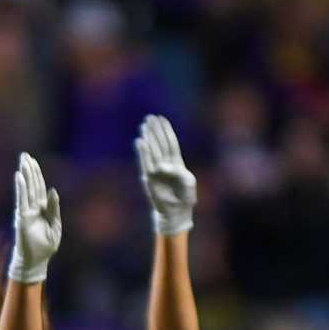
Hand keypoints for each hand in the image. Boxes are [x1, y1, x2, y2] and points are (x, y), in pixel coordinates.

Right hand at [7, 153, 61, 284]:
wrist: (36, 261)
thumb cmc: (46, 247)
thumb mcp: (55, 226)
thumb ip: (54, 208)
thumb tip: (53, 190)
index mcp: (42, 209)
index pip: (39, 188)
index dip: (36, 174)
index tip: (32, 161)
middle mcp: (33, 208)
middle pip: (32, 185)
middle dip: (29, 169)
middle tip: (25, 155)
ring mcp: (26, 212)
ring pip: (27, 189)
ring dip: (25, 175)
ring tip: (22, 161)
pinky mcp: (22, 218)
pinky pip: (21, 201)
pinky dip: (21, 189)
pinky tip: (19, 177)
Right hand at [134, 115, 195, 236]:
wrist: (176, 212)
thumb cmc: (185, 197)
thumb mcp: (188, 184)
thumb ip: (179, 174)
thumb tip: (162, 168)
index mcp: (177, 162)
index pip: (171, 142)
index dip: (166, 130)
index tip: (161, 119)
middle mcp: (166, 164)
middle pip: (160, 143)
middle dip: (155, 131)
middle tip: (149, 118)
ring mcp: (157, 170)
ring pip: (153, 151)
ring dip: (149, 138)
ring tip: (144, 126)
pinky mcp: (149, 179)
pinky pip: (145, 163)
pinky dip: (143, 153)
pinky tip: (140, 142)